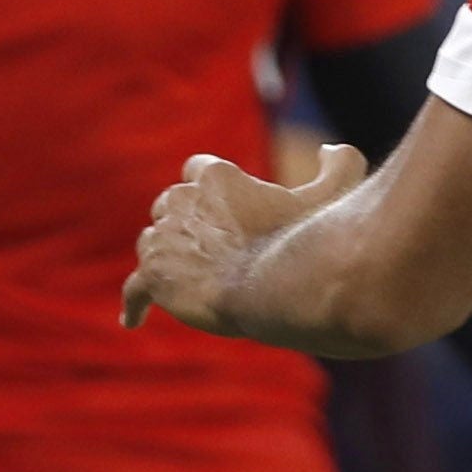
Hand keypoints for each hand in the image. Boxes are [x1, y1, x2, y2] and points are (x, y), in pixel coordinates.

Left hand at [123, 142, 366, 337]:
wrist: (274, 287)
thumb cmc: (303, 241)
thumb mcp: (332, 195)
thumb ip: (340, 164)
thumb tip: (329, 149)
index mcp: (213, 176)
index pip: (197, 170)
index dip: (208, 189)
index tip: (222, 207)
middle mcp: (179, 199)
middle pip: (171, 205)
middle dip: (187, 222)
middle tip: (216, 250)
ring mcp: (161, 238)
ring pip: (153, 242)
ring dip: (168, 255)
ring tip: (193, 279)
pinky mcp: (152, 276)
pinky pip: (136, 288)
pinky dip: (136, 302)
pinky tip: (132, 321)